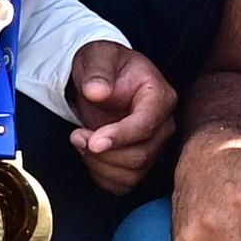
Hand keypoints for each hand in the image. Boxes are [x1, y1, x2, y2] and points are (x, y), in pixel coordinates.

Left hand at [66, 40, 176, 193]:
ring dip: (99, 164)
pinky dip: (101, 175)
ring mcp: (155, 146)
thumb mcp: (97, 57)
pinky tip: (89, 155)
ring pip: (132, 173)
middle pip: (140, 154)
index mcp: (159, 96)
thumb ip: (97, 71)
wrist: (103, 81)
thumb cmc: (104, 67)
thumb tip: (97, 91)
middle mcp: (163, 124)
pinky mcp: (141, 162)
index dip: (120, 136)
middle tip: (76, 135)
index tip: (93, 141)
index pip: (146, 125)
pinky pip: (123, 184)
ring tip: (80, 141)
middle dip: (103, 152)